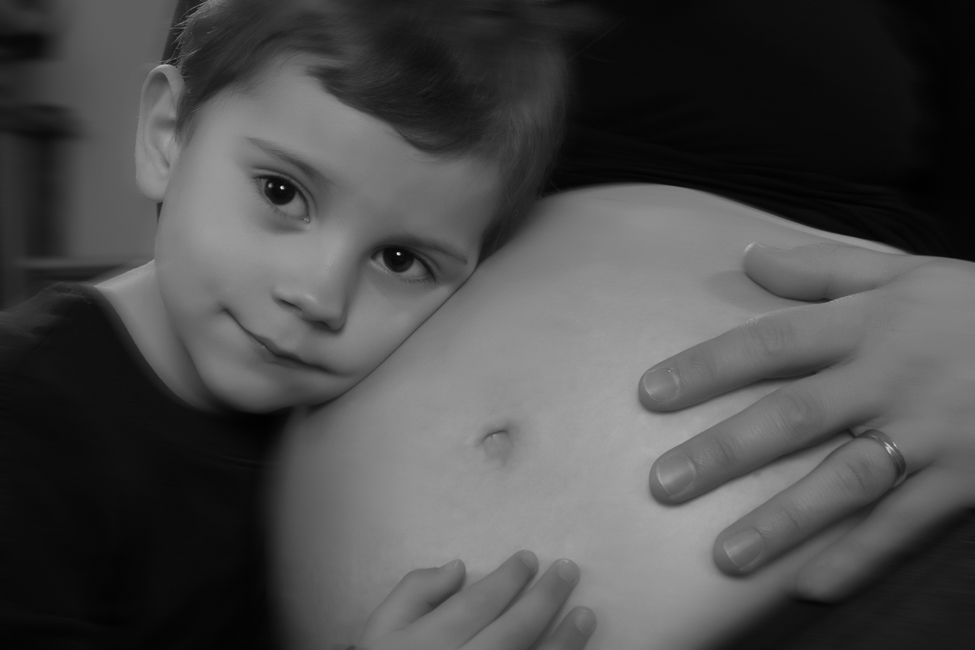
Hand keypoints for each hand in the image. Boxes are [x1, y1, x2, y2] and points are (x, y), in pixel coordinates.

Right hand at [356, 550, 595, 649]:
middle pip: (511, 632)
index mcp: (426, 644)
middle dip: (544, 599)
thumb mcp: (382, 627)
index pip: (476, 605)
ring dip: (564, 641)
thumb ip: (414, 590)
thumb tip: (458, 567)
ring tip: (586, 615)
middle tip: (569, 570)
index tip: (530, 558)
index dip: (507, 578)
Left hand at [639, 241, 974, 599]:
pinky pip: (904, 525)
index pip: (771, 343)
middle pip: (794, 416)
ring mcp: (926, 434)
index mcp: (867, 325)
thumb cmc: (973, 306)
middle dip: (725, 452)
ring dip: (783, 520)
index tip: (650, 394)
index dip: (708, 368)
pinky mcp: (962, 480)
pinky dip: (859, 557)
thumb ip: (823, 268)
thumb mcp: (903, 272)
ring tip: (725, 556)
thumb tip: (749, 258)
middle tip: (665, 485)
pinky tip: (810, 586)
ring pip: (844, 480)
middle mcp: (888, 380)